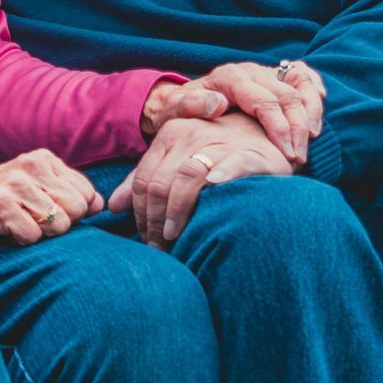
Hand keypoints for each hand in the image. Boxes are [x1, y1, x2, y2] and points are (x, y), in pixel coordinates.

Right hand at [0, 150, 102, 247]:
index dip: (74, 212)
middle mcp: (32, 167)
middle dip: (60, 224)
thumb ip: (66, 193)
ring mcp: (16, 185)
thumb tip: (100, 206)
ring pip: (59, 224)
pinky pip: (33, 236)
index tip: (48, 213)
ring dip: (39, 234)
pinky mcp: (1, 206)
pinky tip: (5, 231)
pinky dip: (21, 241)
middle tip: (31, 220)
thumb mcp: (33, 188)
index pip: (87, 193)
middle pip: (78, 209)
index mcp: (44, 159)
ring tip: (18, 224)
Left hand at [109, 113, 290, 248]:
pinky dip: (219, 179)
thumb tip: (113, 205)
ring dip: (176, 212)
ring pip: (186, 177)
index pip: (143, 180)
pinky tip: (212, 193)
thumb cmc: (219, 153)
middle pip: (160, 184)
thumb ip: (148, 179)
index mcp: (171, 134)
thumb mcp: (180, 159)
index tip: (146, 239)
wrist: (268, 136)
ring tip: (174, 238)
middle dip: (154, 221)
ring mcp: (219, 142)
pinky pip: (229, 166)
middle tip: (159, 248)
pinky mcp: (248, 153)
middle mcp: (190, 133)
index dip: (140, 215)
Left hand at [142, 61, 325, 164]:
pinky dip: (313, 92)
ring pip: (299, 85)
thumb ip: (191, 105)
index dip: (279, 127)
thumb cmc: (178, 112)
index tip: (287, 153)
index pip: (264, 101)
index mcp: (229, 77)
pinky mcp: (273, 77)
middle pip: (286, 95)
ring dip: (310, 113)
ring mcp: (263, 72)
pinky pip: (302, 76)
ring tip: (311, 141)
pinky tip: (315, 116)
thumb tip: (217, 104)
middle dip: (298, 128)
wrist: (179, 102)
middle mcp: (250, 71)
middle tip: (300, 158)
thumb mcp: (175, 110)